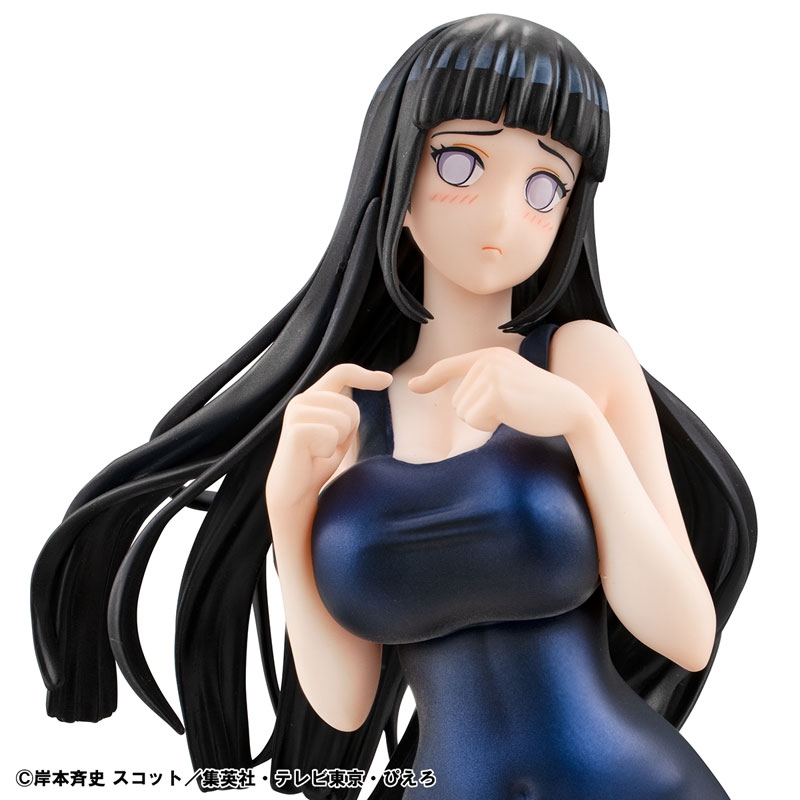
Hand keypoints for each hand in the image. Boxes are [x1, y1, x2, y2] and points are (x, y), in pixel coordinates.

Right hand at [266, 364, 391, 524]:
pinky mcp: (296, 431)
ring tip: (321, 451)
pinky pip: (332, 435)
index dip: (366, 375)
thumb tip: (375, 387)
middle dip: (349, 429)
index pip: (342, 372)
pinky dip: (329, 451)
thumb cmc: (319, 460)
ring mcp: (295, 414)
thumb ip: (347, 410)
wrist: (294, 491)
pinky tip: (314, 457)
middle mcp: (301, 400)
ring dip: (338, 441)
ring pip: (343, 420)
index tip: (387, 380)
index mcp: (312, 397)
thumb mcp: (338, 430)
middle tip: (329, 446)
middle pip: (350, 405)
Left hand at [408, 347, 590, 437]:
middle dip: (477, 413)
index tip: (413, 387)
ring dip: (484, 420)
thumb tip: (458, 402)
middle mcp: (487, 361)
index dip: (430, 378)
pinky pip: (475, 420)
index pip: (450, 366)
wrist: (570, 407)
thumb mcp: (509, 385)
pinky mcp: (496, 393)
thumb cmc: (538, 403)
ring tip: (512, 410)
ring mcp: (491, 375)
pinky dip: (489, 426)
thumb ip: (484, 386)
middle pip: (457, 400)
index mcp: (489, 356)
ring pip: (463, 412)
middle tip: (509, 407)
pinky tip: (512, 417)